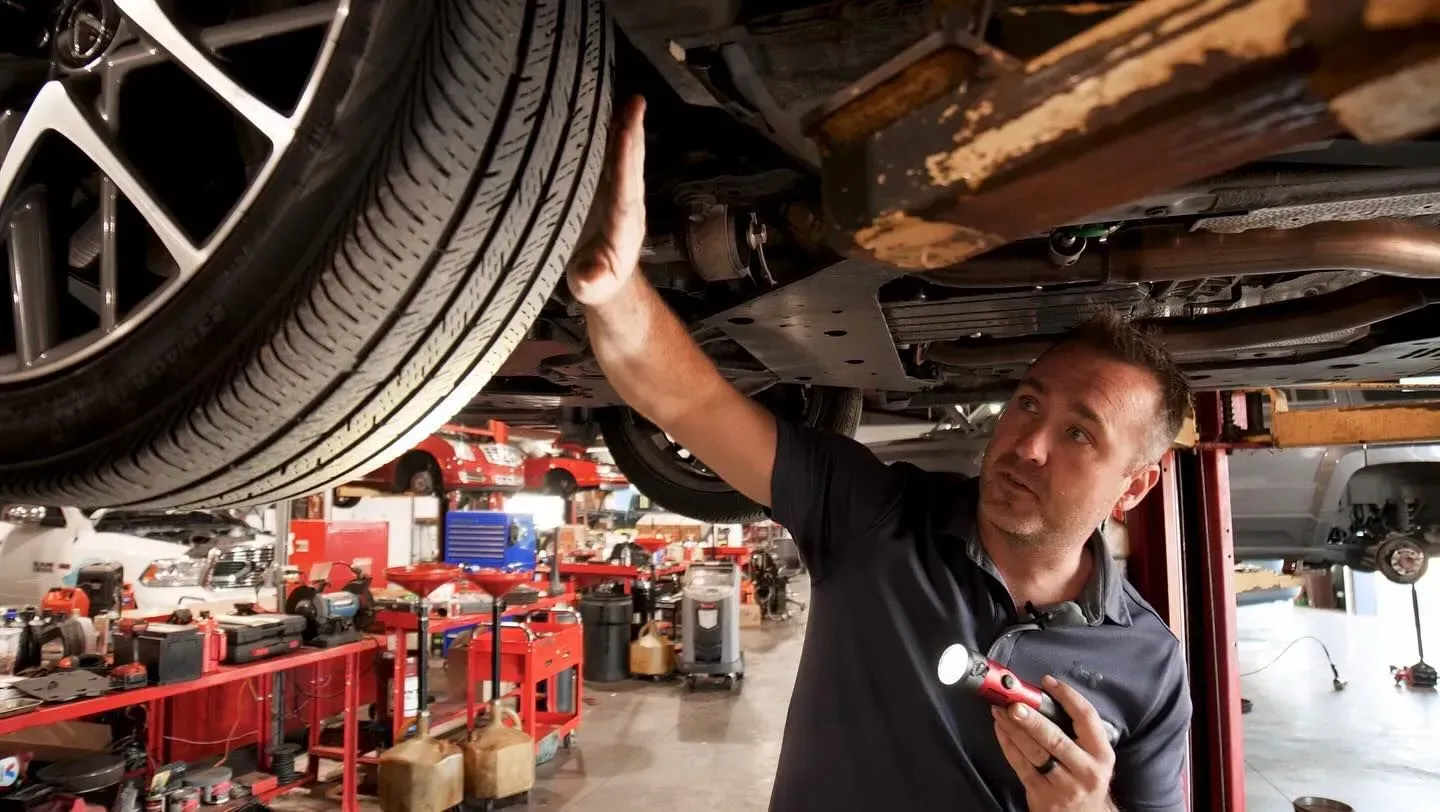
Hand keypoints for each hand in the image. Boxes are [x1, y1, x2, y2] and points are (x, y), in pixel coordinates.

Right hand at [567, 95, 646, 306]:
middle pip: (630, 166)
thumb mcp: (592, 287)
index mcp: (622, 226)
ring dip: (627, 127)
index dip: (624, 164)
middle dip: (633, 135)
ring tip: (628, 97)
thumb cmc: (597, 284)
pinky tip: (610, 110)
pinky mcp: (608, 189)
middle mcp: (626, 204)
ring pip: (624, 157)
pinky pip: (611, 158)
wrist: (606, 281)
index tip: (624, 136)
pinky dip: (613, 134)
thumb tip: (593, 277)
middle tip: (635, 103)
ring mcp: (619, 194)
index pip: (625, 191)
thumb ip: (593, 280)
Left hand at [993, 675, 1115, 811]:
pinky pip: (1021, 766)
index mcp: (1102, 754)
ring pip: (1035, 752)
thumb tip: (1044, 698)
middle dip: (1032, 718)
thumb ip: (1078, 733)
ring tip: (1000, 711)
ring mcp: (1064, 785)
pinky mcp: (1043, 795)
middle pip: (1055, 737)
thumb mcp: (1093, 757)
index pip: (1086, 718)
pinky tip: (1000, 730)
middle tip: (1014, 702)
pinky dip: (1008, 746)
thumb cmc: (1084, 780)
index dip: (1067, 696)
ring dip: (1014, 729)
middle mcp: (1087, 770)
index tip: (1048, 682)